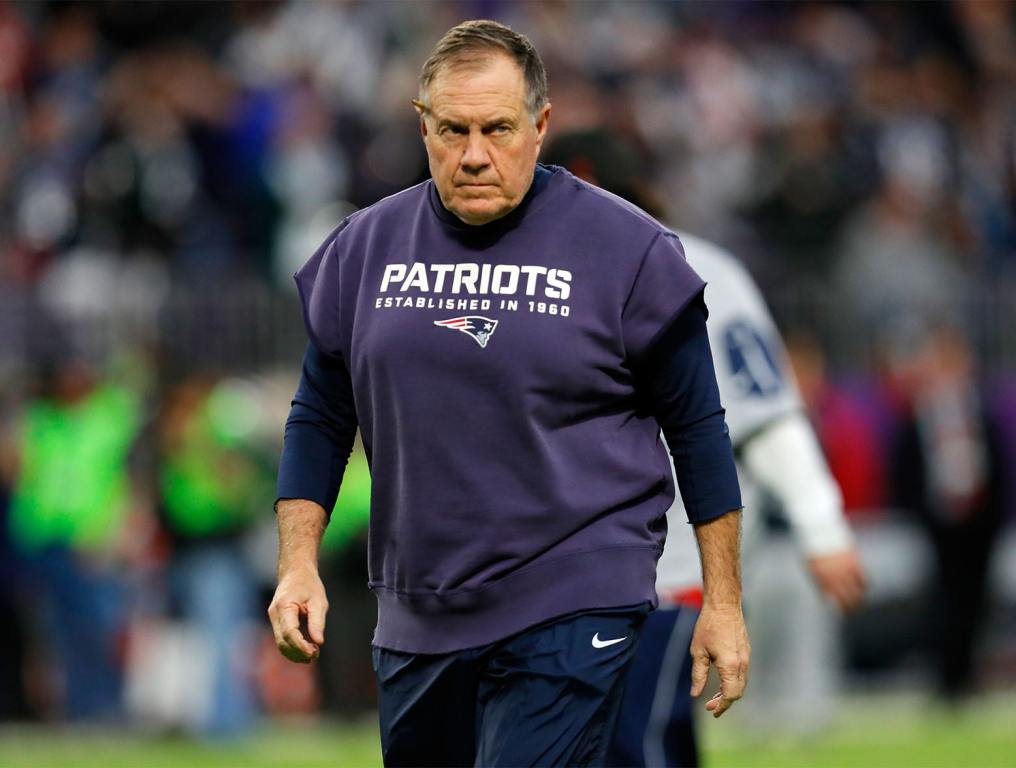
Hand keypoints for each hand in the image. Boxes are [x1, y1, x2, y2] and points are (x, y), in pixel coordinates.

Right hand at [267, 563, 327, 663]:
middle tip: (315, 655)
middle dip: (298, 653)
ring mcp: (273, 618)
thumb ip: (317, 622)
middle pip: (282, 642)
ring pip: (280, 644)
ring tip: (313, 654)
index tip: (313, 653)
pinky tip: (306, 649)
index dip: (300, 646)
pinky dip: (292, 648)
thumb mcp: (318, 601)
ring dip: (295, 653)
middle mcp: (274, 614)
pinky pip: (282, 640)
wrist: (295, 572)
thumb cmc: (308, 584)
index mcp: (284, 606)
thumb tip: (319, 642)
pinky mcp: (276, 622)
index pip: (289, 632)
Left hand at [689, 603, 749, 717]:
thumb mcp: (698, 651)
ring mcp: (747, 658)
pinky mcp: (746, 652)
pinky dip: (734, 683)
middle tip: (710, 706)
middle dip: (725, 702)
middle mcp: (742, 664)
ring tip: (714, 696)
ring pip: (741, 684)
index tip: (710, 710)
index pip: (730, 695)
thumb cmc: (708, 626)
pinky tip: (722, 682)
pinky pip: (743, 674)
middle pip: (738, 692)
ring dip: (729, 693)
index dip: (721, 705)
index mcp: (730, 665)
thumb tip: (695, 694)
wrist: (724, 605)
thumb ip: (698, 675)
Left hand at [806, 548, 865, 613]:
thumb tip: (825, 596)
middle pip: (845, 599)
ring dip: (860, 600)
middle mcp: (834, 578)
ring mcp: (845, 571)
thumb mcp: (810, 567)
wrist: (820, 532)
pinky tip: (864, 588)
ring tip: (860, 605)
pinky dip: (865, 585)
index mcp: (822, 580)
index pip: (831, 600)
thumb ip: (818, 581)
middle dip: (849, 609)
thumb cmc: (813, 549)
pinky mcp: (854, 563)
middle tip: (852, 613)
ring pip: (856, 592)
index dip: (837, 608)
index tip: (840, 613)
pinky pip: (863, 579)